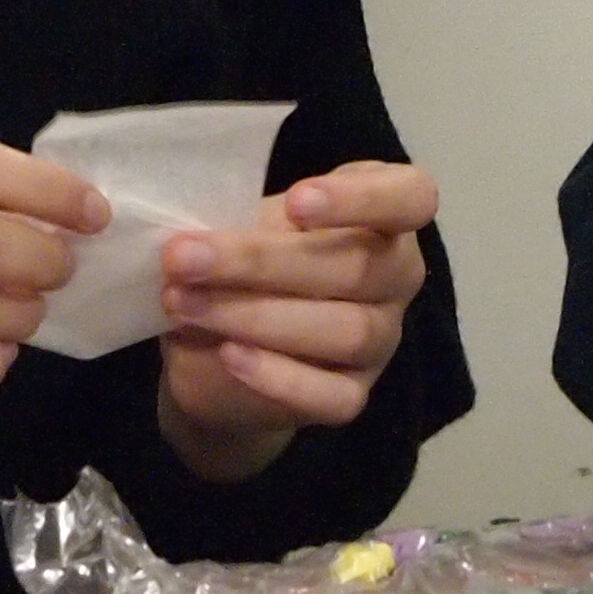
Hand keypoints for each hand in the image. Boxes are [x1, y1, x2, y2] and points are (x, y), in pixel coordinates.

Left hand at [154, 161, 438, 480]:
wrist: (221, 352)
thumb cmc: (245, 262)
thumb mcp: (243, 225)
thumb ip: (236, 219)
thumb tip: (181, 231)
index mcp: (383, 215)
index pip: (411, 197)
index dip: (362, 198)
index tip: (295, 200)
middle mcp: (396, 276)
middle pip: (357, 267)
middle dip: (261, 262)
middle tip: (183, 257)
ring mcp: (381, 341)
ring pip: (345, 331)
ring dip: (256, 316)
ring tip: (182, 302)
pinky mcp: (353, 396)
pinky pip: (331, 396)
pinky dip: (278, 377)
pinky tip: (229, 355)